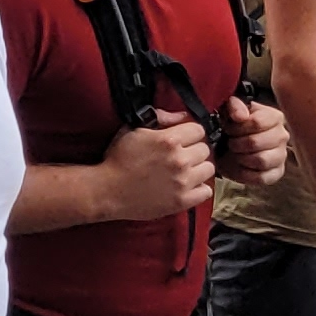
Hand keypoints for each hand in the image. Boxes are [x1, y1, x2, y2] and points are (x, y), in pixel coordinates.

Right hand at [91, 118, 215, 220]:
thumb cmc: (117, 159)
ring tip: (185, 172)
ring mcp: (182, 182)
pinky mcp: (182, 201)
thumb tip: (181, 115)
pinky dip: (199, 189)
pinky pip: (206, 191)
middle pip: (205, 149)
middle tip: (181, 156)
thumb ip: (159, 117)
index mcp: (168, 140)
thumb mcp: (133, 130)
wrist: (107, 191)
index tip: (183, 140)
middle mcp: (179, 160)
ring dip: (198, 169)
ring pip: (209, 169)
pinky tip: (187, 187)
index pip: (199, 130)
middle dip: (194, 151)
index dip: (190, 134)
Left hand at [216, 93, 287, 184]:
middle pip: (256, 142)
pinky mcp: (277, 172)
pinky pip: (262, 178)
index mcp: (274, 117)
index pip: (257, 122)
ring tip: (235, 154)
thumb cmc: (235, 125)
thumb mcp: (231, 110)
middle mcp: (282, 136)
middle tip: (230, 143)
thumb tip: (240, 116)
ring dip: (241, 159)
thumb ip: (235, 106)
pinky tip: (239, 166)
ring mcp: (281, 155)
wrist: (232, 144)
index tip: (229, 129)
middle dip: (236, 144)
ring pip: (261, 161)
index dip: (237, 127)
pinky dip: (246, 174)